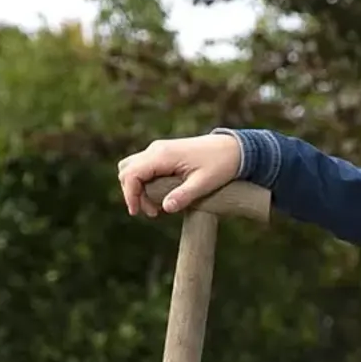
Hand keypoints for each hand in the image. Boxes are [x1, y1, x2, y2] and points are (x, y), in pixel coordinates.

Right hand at [117, 134, 241, 217]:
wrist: (233, 148)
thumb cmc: (221, 165)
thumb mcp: (204, 183)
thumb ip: (184, 195)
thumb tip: (166, 208)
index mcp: (162, 155)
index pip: (132, 174)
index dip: (130, 194)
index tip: (137, 212)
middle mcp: (156, 150)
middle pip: (127, 170)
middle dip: (133, 193)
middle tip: (152, 212)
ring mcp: (159, 150)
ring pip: (133, 168)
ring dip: (138, 188)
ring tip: (157, 208)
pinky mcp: (164, 154)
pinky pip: (145, 167)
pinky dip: (145, 183)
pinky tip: (161, 197)